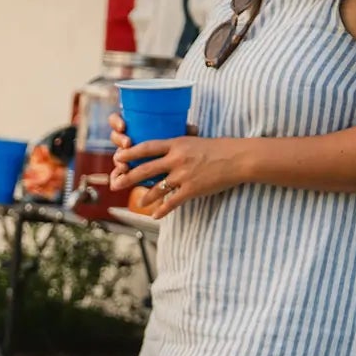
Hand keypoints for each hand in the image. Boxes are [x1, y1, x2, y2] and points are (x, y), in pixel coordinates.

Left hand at [110, 132, 243, 218]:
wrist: (239, 158)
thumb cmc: (219, 148)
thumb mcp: (196, 139)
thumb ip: (180, 142)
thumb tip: (170, 140)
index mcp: (177, 144)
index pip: (147, 147)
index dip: (130, 153)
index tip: (117, 157)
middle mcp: (177, 159)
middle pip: (145, 169)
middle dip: (128, 177)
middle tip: (116, 183)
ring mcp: (184, 175)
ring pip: (157, 188)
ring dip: (145, 196)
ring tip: (138, 201)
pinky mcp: (192, 189)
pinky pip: (173, 202)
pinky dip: (163, 210)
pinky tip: (155, 215)